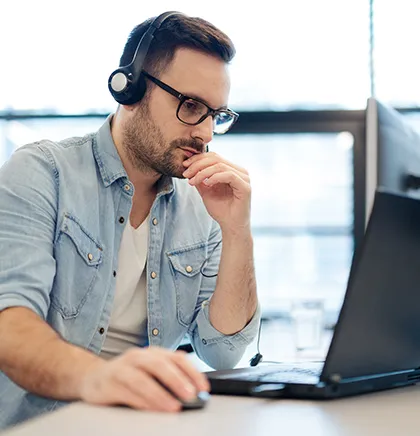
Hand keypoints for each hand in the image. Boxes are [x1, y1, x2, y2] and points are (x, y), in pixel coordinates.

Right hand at [79, 346, 209, 412]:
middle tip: (191, 395)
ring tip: (173, 406)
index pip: (177, 358)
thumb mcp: (149, 373)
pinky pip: (127, 391)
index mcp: (153, 353)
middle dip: (177, 380)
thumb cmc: (127, 376)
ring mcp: (123, 368)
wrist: (92, 378)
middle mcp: (139, 356)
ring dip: (160, 393)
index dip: (192, 372)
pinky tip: (151, 409)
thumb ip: (168, 378)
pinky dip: (141, 401)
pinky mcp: (109, 382)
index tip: (203, 387)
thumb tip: (193, 392)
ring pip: (143, 379)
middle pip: (160, 365)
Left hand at [182, 152, 250, 232]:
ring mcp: (244, 178)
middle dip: (198, 164)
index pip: (214, 157)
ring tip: (193, 181)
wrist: (230, 227)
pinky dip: (215, 177)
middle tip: (186, 173)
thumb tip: (189, 168)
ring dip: (203, 172)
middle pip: (216, 158)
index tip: (184, 166)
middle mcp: (240, 171)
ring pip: (220, 165)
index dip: (198, 159)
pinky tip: (207, 184)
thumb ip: (200, 179)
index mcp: (232, 170)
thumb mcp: (206, 192)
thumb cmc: (221, 211)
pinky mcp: (246, 186)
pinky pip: (229, 175)